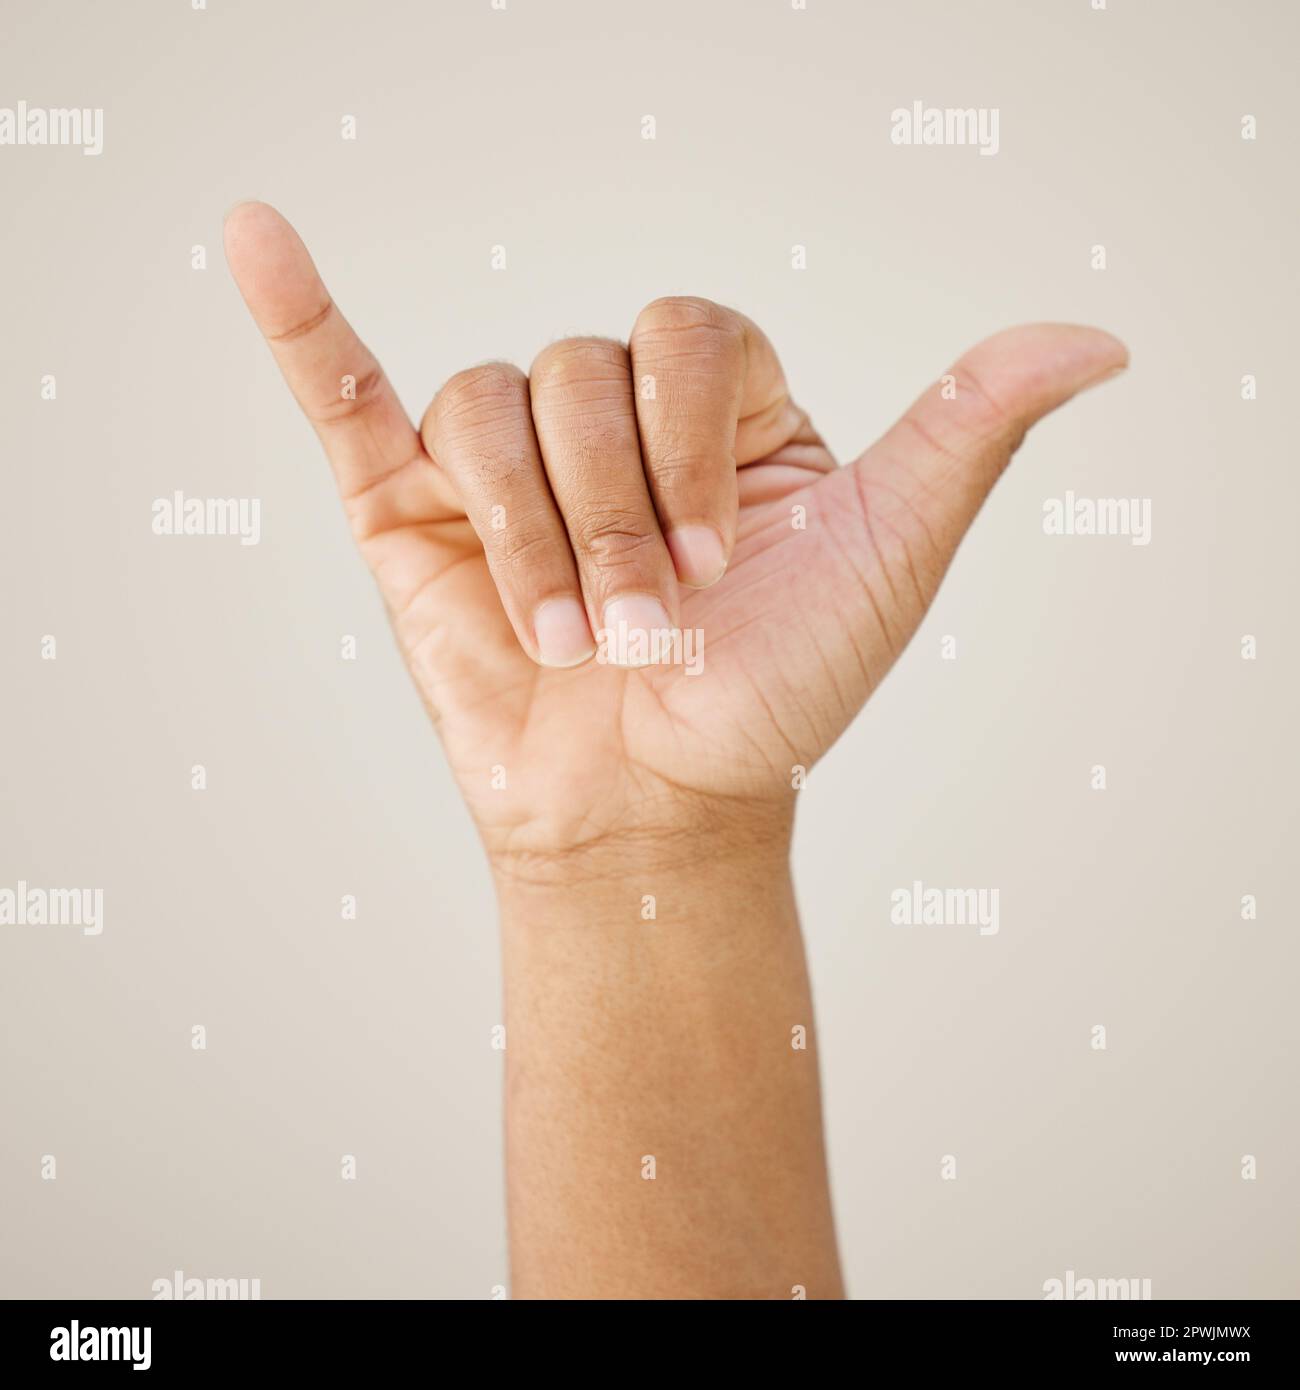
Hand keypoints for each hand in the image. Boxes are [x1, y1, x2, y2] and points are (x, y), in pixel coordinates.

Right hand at [224, 202, 1125, 873]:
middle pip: (575, 369)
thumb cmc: (772, 695)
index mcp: (714, 408)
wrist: (657, 811)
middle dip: (613, 510)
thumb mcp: (884, 557)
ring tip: (569, 636)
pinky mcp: (406, 506)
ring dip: (529, 528)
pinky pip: (343, 389)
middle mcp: (603, 416)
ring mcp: (498, 457)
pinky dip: (296, 319)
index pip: (684, 335)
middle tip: (645, 625)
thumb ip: (967, 436)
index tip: (717, 564)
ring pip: (484, 405)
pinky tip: (256, 239)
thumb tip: (1097, 338)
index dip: (692, 443)